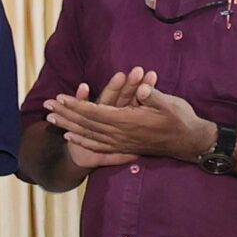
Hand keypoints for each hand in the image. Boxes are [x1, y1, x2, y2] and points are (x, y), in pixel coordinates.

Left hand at [45, 68, 213, 163]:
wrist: (190, 141)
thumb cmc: (180, 118)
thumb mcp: (169, 103)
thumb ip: (152, 95)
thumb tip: (140, 88)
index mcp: (128, 121)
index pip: (95, 113)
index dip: (75, 105)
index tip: (59, 98)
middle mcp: (120, 134)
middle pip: (86, 124)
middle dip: (65, 114)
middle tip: (46, 106)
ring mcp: (121, 143)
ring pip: (88, 135)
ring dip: (68, 126)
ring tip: (51, 120)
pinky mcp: (124, 148)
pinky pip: (98, 145)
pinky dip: (82, 141)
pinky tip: (70, 137)